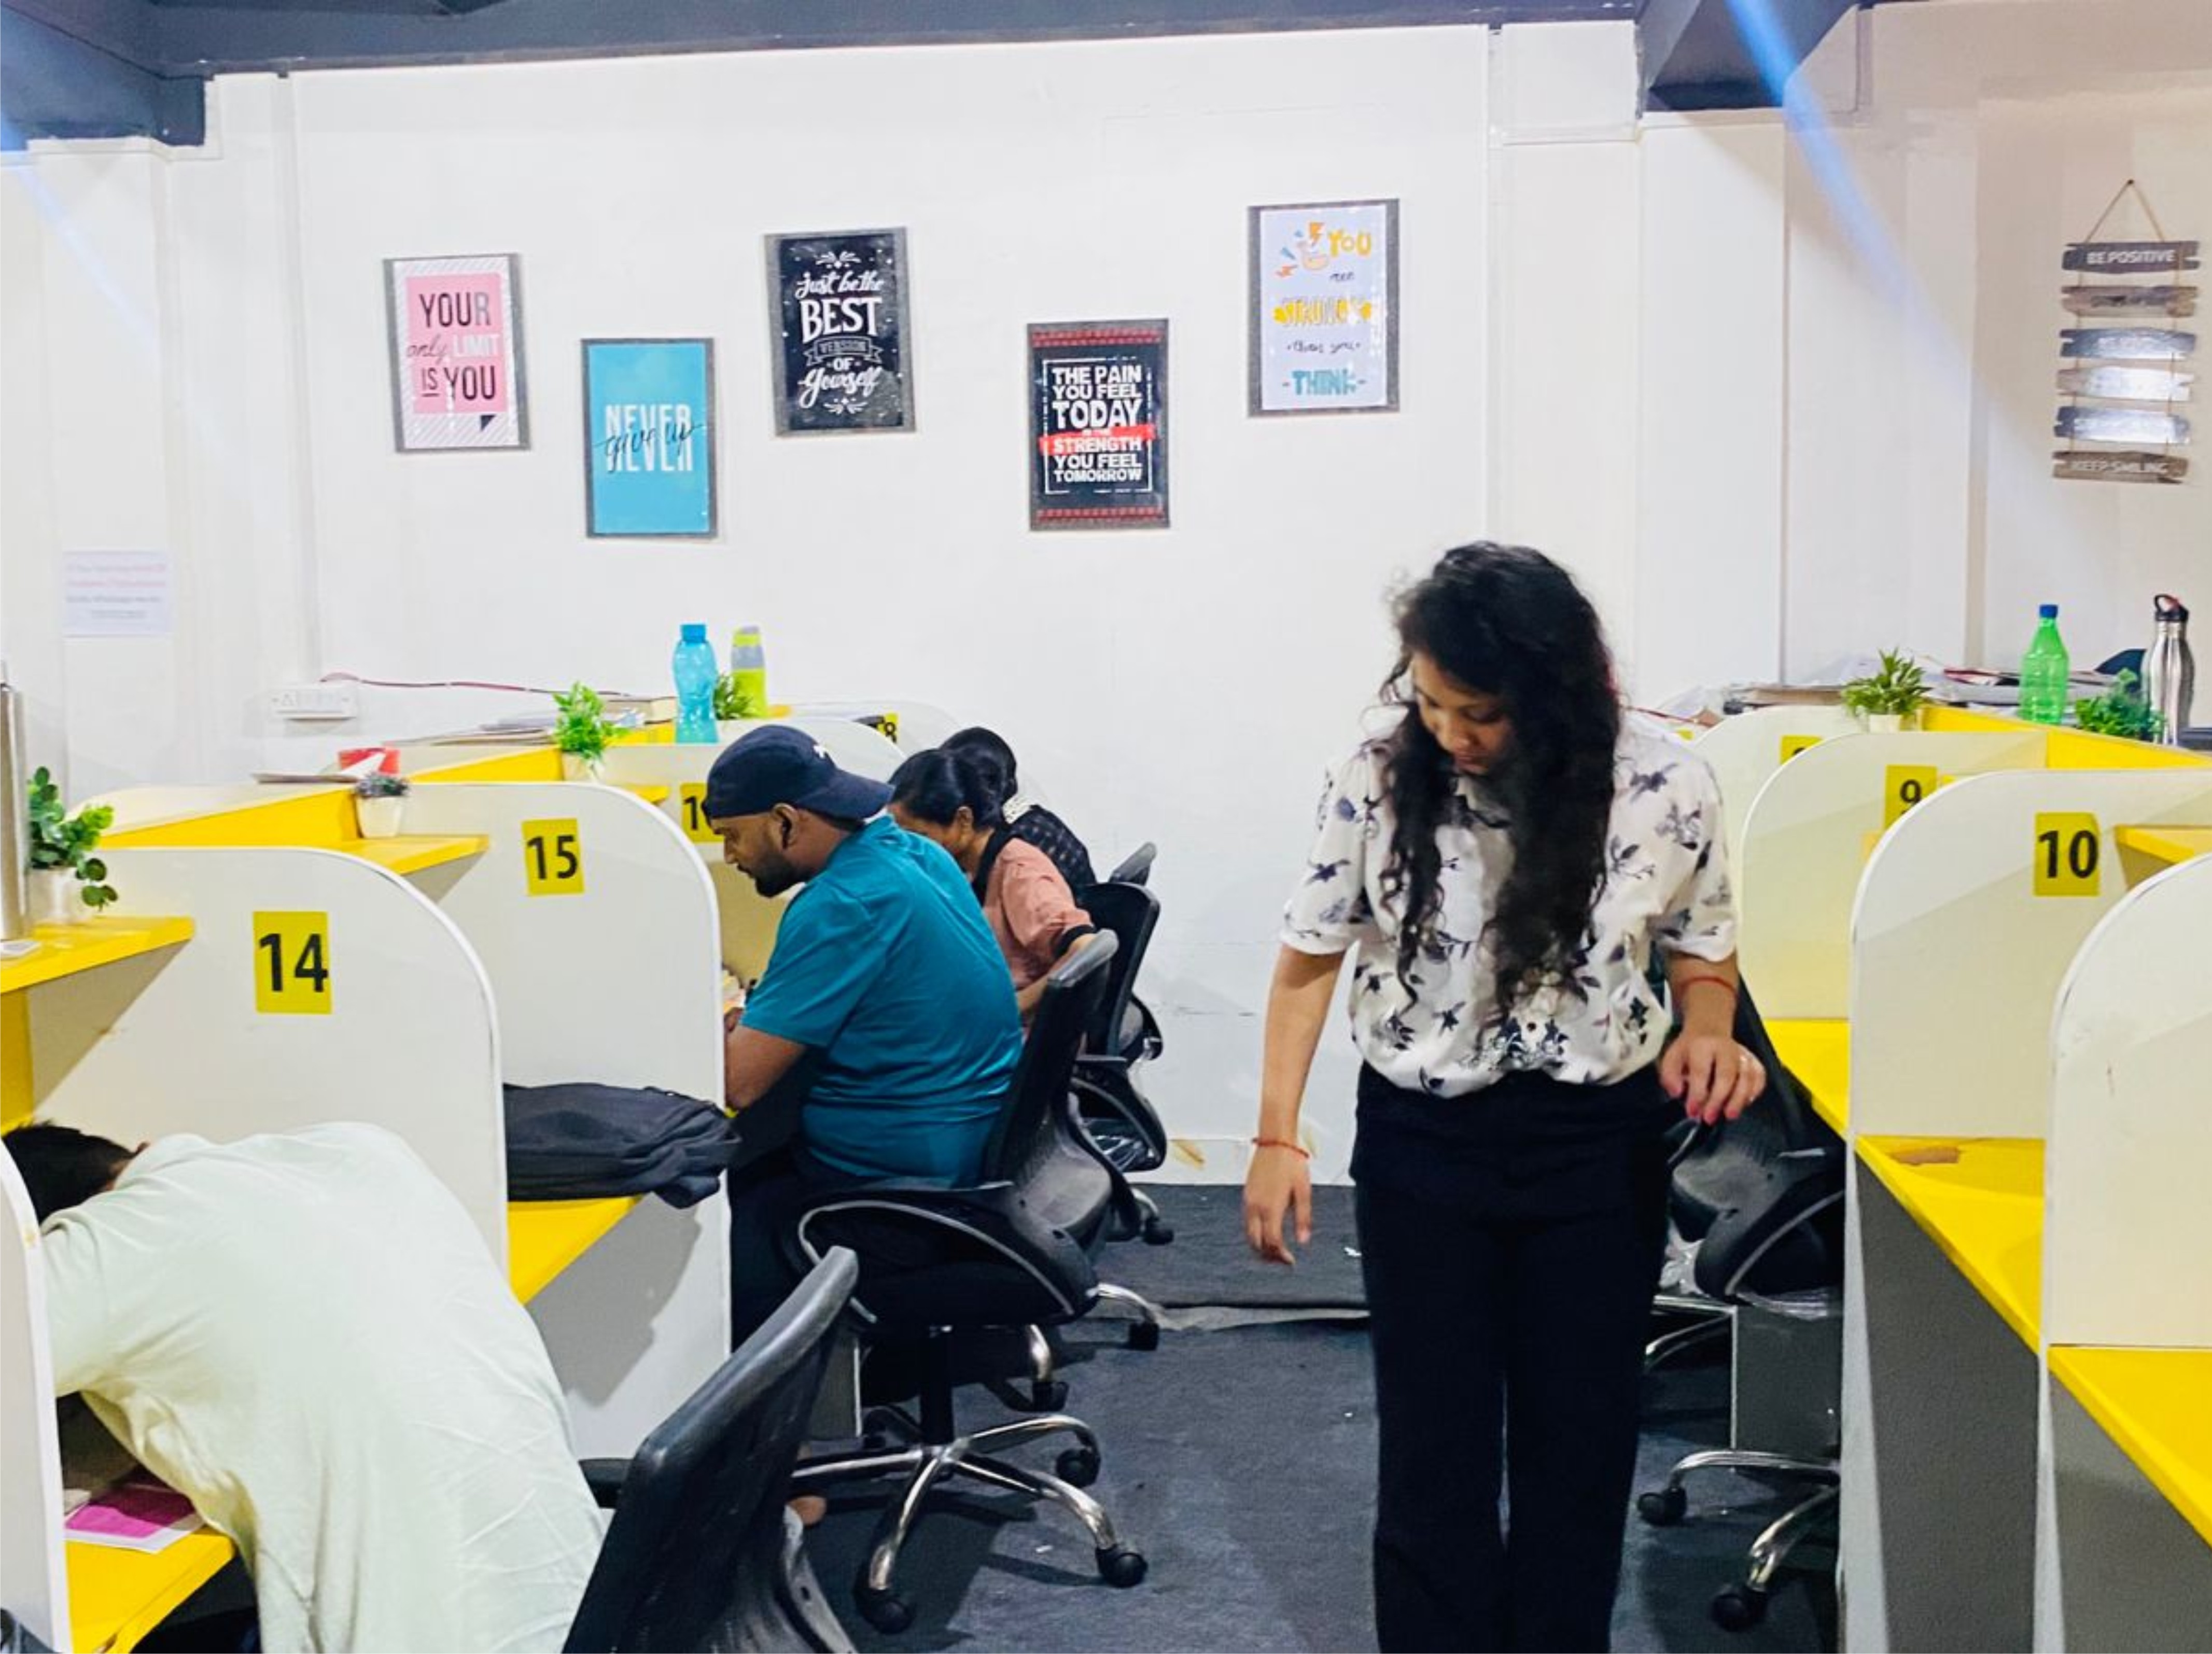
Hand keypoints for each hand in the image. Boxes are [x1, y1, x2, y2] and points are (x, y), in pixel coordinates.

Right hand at [1243, 1145, 1312, 1265]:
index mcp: (1271, 1207)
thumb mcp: (1303, 1192)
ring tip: (1275, 1250)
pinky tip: (1267, 1232)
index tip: (1290, 1261)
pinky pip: (1247, 1223)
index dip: (1280, 1256)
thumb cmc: (1291, 1162)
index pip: (1272, 1242)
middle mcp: (1255, 1207)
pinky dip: (1256, 1234)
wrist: (1275, 1142)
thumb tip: (1304, 1241)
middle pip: (1256, 1243)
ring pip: (1249, 1235)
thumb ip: (1303, 1218)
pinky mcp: (1247, 1195)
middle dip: (1268, 1256)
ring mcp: (1249, 1201)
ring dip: (1261, 1246)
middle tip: (1282, 1260)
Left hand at [1660, 1033, 1765, 1124]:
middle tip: (1710, 1117)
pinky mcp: (1753, 1059)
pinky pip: (1759, 1076)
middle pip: (1727, 1075)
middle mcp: (1725, 1048)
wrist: (1709, 1031)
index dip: (1697, 1093)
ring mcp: (1742, 1053)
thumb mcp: (1672, 1058)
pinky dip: (1754, 1091)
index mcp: (1702, 1045)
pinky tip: (1745, 1102)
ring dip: (1739, 1099)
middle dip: (1719, 1099)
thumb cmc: (1690, 1049)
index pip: (1701, 1071)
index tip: (1692, 1111)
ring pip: (1746, 1076)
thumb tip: (1677, 1092)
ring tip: (1730, 1114)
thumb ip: (1670, 1076)